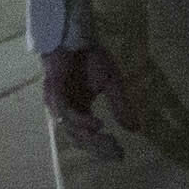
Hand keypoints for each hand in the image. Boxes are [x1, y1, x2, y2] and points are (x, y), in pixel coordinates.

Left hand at [42, 38, 134, 158]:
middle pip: (79, 138)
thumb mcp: (112, 83)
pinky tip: (97, 124)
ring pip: (71, 128)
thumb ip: (121, 105)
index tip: (121, 155)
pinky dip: (81, 120)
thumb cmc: (90, 57)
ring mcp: (57, 101)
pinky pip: (65, 111)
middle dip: (98, 147)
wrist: (76, 33)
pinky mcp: (53, 89)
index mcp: (78, 109)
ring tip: (109, 141)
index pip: (88, 136)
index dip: (102, 148)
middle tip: (117, 153)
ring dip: (90, 137)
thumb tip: (135, 130)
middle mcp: (65, 109)